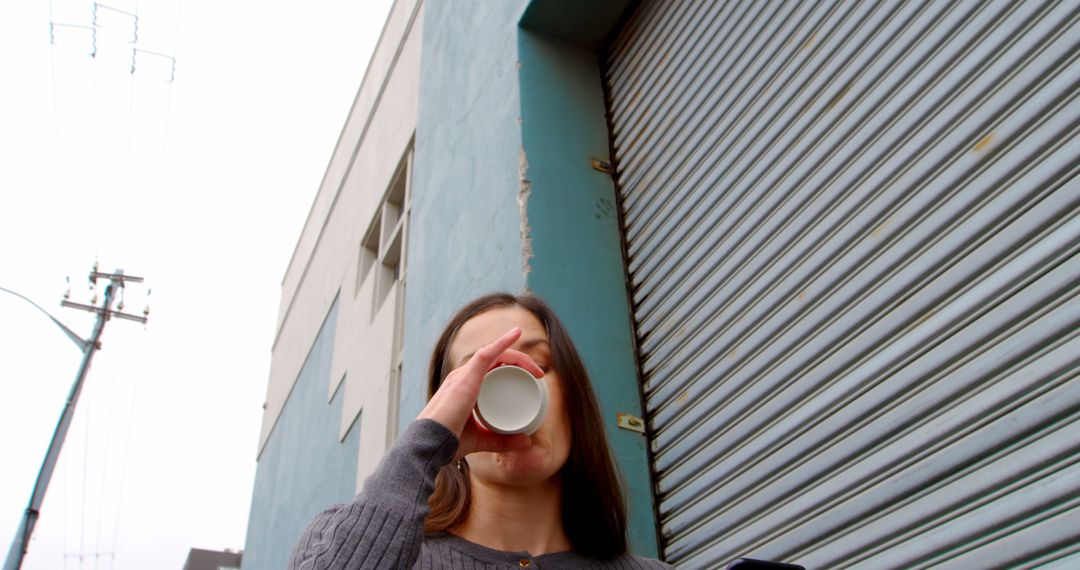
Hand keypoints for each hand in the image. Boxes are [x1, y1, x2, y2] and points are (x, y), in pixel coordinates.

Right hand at [418, 327, 544, 458]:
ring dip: (518, 357)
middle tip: (538, 374)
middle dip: (520, 362)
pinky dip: (502, 343)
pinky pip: (486, 354)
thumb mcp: (481, 440)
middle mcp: (463, 376)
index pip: (491, 368)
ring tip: (536, 368)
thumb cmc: (448, 441)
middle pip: (496, 359)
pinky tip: (515, 335)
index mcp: (464, 387)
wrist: (430, 445)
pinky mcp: (466, 378)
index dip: (512, 367)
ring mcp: (463, 375)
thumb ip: (502, 441)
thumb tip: (526, 441)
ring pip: (495, 354)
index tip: (532, 377)